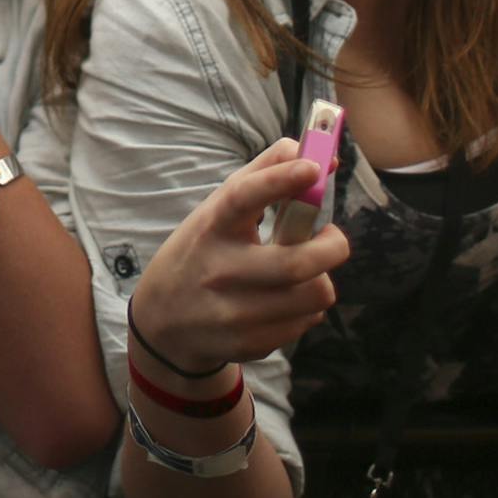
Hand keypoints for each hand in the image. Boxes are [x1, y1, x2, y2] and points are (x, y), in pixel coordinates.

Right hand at [129, 139, 350, 375]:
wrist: (164, 321)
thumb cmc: (204, 250)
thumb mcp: (218, 209)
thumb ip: (265, 174)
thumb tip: (321, 154)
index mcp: (212, 226)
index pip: (244, 196)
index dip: (280, 179)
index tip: (314, 167)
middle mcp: (219, 269)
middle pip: (296, 263)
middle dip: (333, 247)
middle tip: (332, 238)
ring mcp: (232, 311)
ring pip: (312, 296)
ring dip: (322, 280)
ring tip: (308, 271)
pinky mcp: (248, 343)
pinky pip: (304, 322)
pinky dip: (308, 307)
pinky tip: (287, 300)